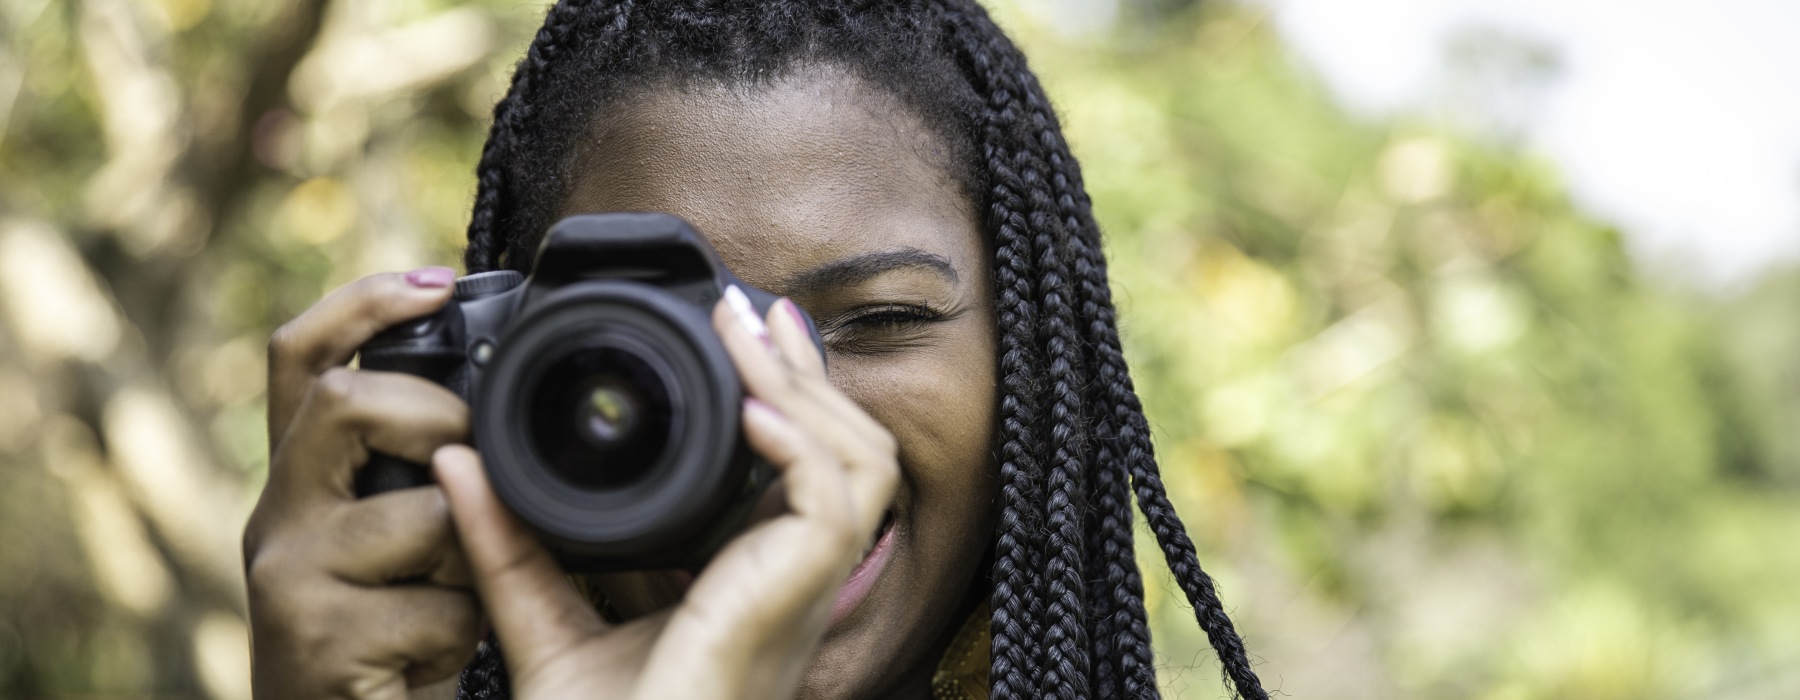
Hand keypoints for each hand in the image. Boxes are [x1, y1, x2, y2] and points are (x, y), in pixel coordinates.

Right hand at [244, 268, 479, 699]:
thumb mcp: (408, 548)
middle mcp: (278, 518)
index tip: (437, 278)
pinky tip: (440, 655)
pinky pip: (434, 602)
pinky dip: (462, 628)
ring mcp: (287, 578)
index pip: (303, 359)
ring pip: (419, 510)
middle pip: (342, 402)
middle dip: (436, 418)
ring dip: (472, 554)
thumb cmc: (393, 646)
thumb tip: (498, 417)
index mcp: (305, 483)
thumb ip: (432, 479)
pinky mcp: (314, 640)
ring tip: (463, 598)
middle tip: (477, 468)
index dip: (363, 304)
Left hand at [434, 289, 898, 698]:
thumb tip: (459, 465)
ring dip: (810, 393)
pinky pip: (833, 504)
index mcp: (759, 585)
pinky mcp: (793, 599)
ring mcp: (805, 592)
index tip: (745, 337)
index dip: (795, 402)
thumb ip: (510, 544)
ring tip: (752, 339)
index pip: (814, 475)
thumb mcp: (544, 622)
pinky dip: (802, 447)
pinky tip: (751, 412)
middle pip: (855, 453)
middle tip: (754, 313)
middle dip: (810, 375)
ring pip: (863, 466)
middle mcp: (798, 584)